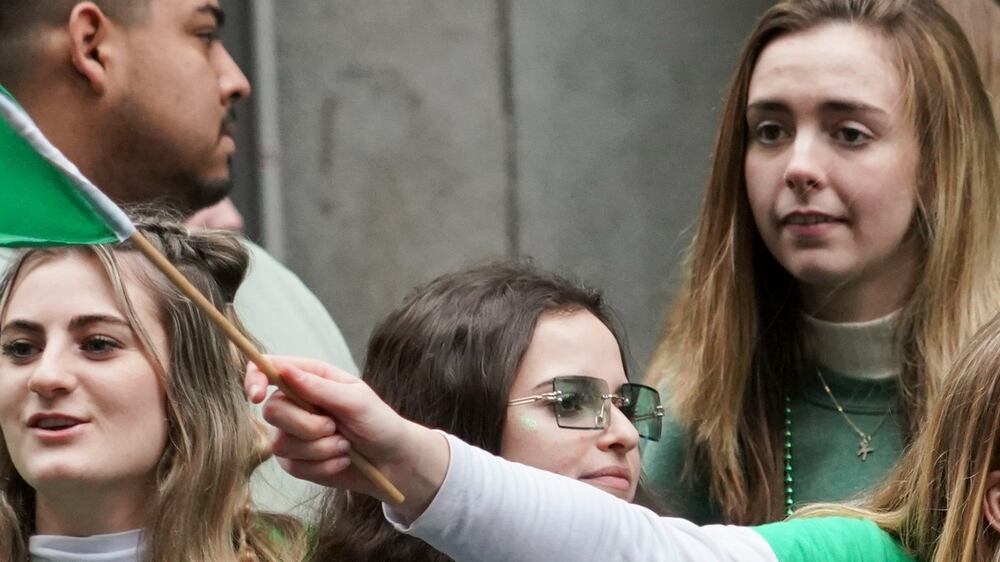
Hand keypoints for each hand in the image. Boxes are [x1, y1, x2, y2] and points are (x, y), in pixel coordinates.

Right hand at [245, 355, 448, 518]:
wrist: (391, 462)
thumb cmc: (378, 422)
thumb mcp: (356, 400)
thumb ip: (319, 387)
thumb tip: (284, 370)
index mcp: (310, 378)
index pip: (269, 369)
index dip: (255, 379)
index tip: (256, 395)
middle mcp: (296, 403)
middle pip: (272, 411)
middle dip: (306, 425)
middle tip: (334, 427)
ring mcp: (292, 434)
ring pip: (281, 443)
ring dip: (319, 449)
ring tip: (345, 445)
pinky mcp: (295, 461)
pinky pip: (293, 466)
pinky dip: (322, 466)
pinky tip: (341, 460)